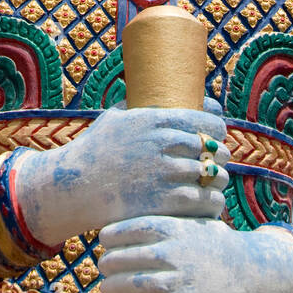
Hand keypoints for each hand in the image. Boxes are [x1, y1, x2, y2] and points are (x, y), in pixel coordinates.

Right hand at [14, 101, 228, 246]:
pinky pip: (202, 200)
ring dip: (218, 179)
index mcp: (153, 120)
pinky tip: (210, 202)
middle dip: (220, 154)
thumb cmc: (95, 150)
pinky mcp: (161, 201)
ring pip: (211, 174)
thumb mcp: (115, 117)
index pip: (203, 120)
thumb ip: (139, 104)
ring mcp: (162, 173)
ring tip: (217, 182)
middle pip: (210, 147)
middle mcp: (161, 143)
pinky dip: (212, 201)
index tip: (217, 134)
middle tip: (219, 160)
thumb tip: (157, 90)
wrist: (73, 186)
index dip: (217, 128)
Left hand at [99, 216, 292, 292]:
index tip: (108, 244)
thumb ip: (160, 223)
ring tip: (110, 292)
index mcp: (171, 228)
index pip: (121, 231)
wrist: (251, 278)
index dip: (110, 239)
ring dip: (110, 292)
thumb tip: (116, 225)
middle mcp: (171, 255)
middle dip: (107, 268)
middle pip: (116, 261)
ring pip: (122, 288)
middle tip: (108, 272)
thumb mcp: (191, 223)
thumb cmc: (213, 248)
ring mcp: (175, 286)